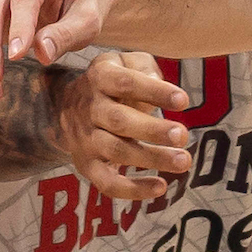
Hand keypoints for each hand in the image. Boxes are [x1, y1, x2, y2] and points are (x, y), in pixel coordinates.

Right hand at [58, 53, 191, 201]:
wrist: (68, 105)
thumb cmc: (113, 83)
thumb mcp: (125, 62)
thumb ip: (145, 68)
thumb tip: (163, 89)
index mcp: (100, 78)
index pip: (125, 83)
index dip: (154, 92)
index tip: (183, 100)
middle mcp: (89, 109)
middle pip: (119, 121)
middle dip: (153, 130)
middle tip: (183, 135)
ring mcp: (86, 139)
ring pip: (116, 152)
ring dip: (152, 158)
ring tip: (184, 161)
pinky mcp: (87, 165)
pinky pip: (107, 183)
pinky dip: (133, 189)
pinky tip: (160, 186)